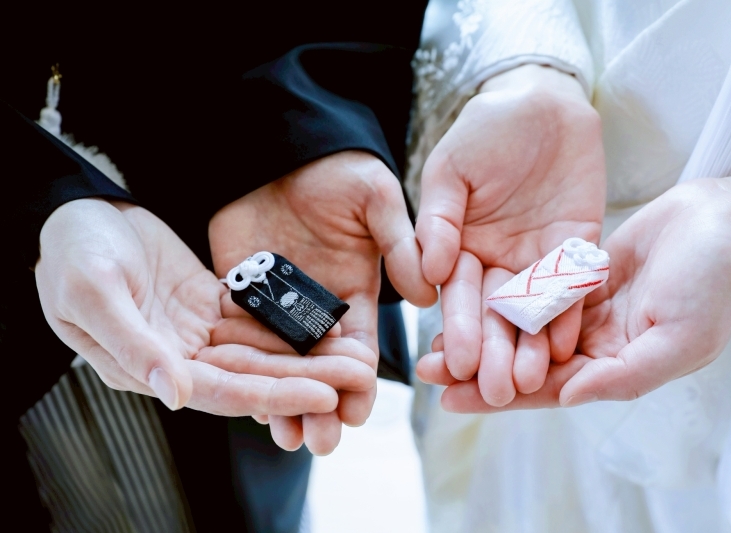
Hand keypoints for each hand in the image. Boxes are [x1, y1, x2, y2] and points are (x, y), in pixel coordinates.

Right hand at [36, 199, 342, 417]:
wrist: (75, 212)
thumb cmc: (72, 253)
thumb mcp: (93, 293)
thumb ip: (133, 345)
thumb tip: (174, 395)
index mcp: (147, 365)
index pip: (222, 390)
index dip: (274, 395)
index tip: (323, 396)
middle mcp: (179, 356)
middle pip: (253, 375)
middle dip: (307, 378)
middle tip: (359, 378)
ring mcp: (196, 330)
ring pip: (260, 350)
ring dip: (306, 355)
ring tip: (355, 356)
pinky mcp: (208, 303)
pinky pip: (255, 319)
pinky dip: (288, 324)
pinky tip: (325, 324)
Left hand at [209, 151, 436, 452]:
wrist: (279, 145)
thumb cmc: (337, 167)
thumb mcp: (376, 200)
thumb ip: (400, 243)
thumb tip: (430, 293)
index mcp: (357, 294)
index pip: (361, 350)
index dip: (360, 384)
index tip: (358, 414)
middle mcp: (318, 310)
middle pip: (321, 370)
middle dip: (322, 406)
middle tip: (321, 442)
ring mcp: (277, 306)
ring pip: (280, 365)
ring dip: (281, 400)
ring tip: (284, 436)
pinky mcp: (238, 295)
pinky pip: (239, 340)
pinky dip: (240, 369)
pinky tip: (241, 398)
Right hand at [415, 64, 604, 405]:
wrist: (541, 102)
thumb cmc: (486, 129)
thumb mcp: (450, 171)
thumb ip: (439, 221)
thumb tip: (430, 277)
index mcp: (461, 248)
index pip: (458, 296)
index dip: (457, 328)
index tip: (455, 363)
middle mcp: (498, 262)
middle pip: (495, 315)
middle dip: (494, 353)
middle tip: (496, 391)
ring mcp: (538, 259)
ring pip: (533, 312)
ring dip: (531, 347)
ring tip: (531, 382)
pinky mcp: (576, 250)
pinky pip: (573, 288)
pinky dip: (570, 316)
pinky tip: (568, 348)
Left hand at [423, 176, 730, 411]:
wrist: (725, 223)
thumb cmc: (714, 282)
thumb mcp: (679, 338)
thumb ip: (625, 374)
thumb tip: (571, 397)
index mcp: (617, 366)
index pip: (548, 390)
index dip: (500, 397)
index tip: (452, 400)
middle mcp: (596, 343)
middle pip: (526, 360)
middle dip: (479, 365)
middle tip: (429, 367)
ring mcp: (586, 308)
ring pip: (525, 325)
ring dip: (486, 330)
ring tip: (437, 335)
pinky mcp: (580, 274)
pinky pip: (536, 288)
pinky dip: (504, 294)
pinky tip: (470, 292)